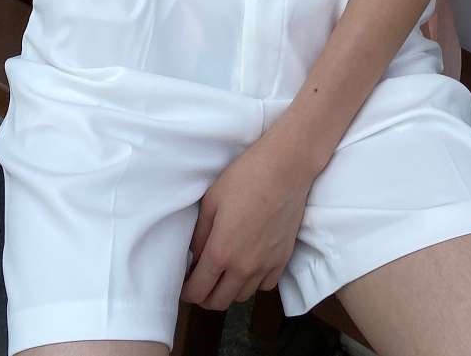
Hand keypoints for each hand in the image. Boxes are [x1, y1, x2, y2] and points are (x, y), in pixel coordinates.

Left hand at [182, 131, 317, 309]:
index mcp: (221, 252)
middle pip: (219, 302)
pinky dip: (254, 282)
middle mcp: (243, 267)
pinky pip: (265, 285)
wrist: (286, 167)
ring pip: (242, 296)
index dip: (186, 292)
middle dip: (205, 296)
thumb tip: (193, 257)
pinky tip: (250, 265)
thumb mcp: (211, 201)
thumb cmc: (245, 177)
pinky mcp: (283, 258)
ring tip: (225, 273)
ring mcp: (266, 265)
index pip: (198, 291)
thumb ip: (199, 235)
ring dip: (229, 290)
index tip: (184, 284)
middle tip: (201, 281)